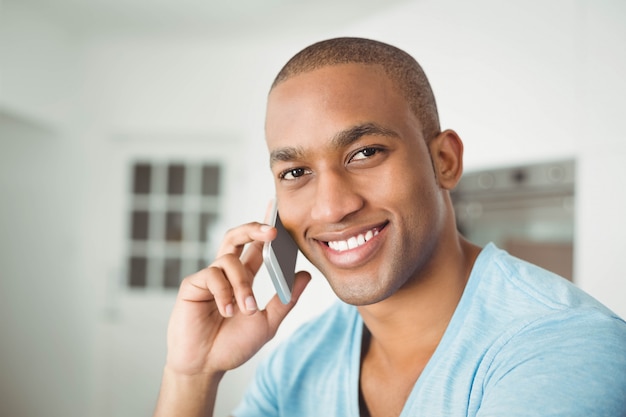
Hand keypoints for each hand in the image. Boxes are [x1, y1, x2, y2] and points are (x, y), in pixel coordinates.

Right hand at [164, 222, 310, 376]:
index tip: (276, 208)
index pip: (256, 246)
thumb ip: (285, 299)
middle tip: (272, 232)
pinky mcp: (192, 285)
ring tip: (247, 309)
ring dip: (243, 285)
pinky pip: (211, 276)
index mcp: (243, 277)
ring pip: (229, 261)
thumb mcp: (268, 323)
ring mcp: (208, 277)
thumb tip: (305, 275)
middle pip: (237, 237)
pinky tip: (228, 311)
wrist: (206, 366)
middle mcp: (225, 272)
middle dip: (253, 229)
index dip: (265, 227)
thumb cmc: (233, 345)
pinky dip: (224, 293)